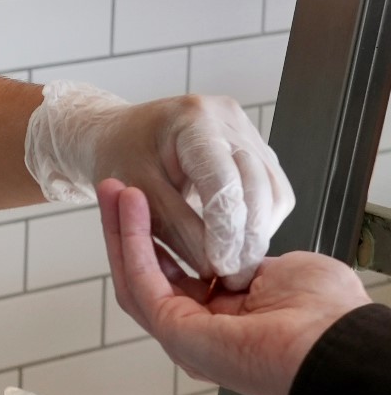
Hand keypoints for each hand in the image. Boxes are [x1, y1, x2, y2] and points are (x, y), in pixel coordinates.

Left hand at [27, 83, 292, 286]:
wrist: (122, 134)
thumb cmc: (121, 158)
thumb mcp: (137, 195)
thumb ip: (177, 228)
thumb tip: (213, 267)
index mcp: (192, 120)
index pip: (223, 180)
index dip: (225, 229)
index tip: (220, 266)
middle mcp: (227, 118)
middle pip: (256, 185)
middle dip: (246, 237)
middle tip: (232, 276)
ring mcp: (247, 131)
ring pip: (273, 190)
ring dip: (258, 232)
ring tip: (235, 264)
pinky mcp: (257, 148)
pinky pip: (273, 190)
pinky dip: (259, 221)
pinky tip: (239, 242)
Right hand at [98, 179, 368, 394]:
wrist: (335, 340)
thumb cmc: (325, 313)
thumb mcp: (279, 268)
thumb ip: (242, 257)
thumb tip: (225, 246)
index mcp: (225, 321)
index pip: (176, 274)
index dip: (158, 235)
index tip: (148, 200)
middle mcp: (198, 332)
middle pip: (146, 273)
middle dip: (127, 228)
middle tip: (116, 189)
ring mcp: (182, 335)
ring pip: (135, 274)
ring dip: (121, 229)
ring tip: (113, 190)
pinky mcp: (173, 330)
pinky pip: (141, 277)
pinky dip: (132, 238)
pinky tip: (129, 206)